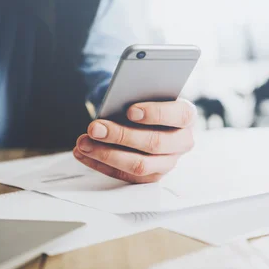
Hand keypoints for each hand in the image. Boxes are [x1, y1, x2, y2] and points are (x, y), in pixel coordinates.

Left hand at [73, 99, 196, 183]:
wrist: (144, 116)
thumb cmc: (143, 100)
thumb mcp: (143, 92)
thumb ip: (135, 95)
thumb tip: (113, 103)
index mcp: (186, 115)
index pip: (179, 115)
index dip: (155, 114)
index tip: (130, 110)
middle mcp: (182, 142)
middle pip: (154, 143)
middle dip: (121, 136)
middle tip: (94, 127)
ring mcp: (168, 162)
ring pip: (139, 165)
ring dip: (106, 155)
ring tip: (83, 142)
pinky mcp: (151, 176)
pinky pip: (125, 176)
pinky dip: (99, 164)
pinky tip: (82, 152)